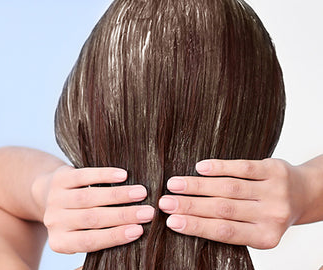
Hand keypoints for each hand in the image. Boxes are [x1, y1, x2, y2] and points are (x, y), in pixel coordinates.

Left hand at [42, 166, 154, 253]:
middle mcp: (55, 222)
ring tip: (141, 193)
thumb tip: (134, 234)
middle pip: (92, 219)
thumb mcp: (80, 234)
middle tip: (148, 212)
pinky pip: (84, 176)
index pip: (90, 241)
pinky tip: (123, 175)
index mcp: (61, 242)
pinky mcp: (60, 178)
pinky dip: (104, 175)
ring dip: (119, 195)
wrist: (47, 194)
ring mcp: (56, 199)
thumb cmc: (75, 220)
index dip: (115, 236)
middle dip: (124, 215)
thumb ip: (101, 237)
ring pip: (90, 197)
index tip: (139, 230)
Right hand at [159, 158, 310, 248]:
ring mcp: (275, 191)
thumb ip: (228, 227)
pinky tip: (200, 168)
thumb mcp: (254, 229)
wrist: (302, 194)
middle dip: (189, 206)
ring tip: (174, 184)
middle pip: (223, 209)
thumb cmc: (268, 215)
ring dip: (197, 185)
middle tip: (164, 202)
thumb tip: (184, 221)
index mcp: (265, 237)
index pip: (224, 232)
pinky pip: (242, 168)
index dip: (196, 226)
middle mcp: (272, 215)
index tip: (171, 221)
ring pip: (229, 188)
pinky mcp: (274, 170)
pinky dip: (219, 167)